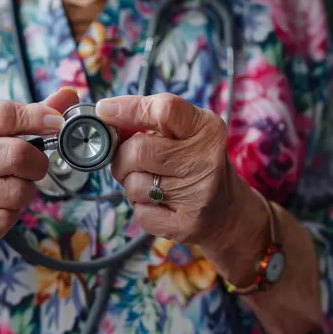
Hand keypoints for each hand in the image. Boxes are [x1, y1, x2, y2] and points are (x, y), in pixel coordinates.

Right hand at [0, 88, 79, 250]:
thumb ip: (32, 114)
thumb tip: (69, 94)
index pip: (5, 114)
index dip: (38, 118)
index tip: (58, 124)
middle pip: (18, 155)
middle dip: (37, 164)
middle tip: (33, 167)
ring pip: (17, 191)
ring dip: (25, 192)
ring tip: (12, 189)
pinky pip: (6, 219)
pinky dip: (12, 216)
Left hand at [96, 93, 265, 251]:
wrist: (227, 213)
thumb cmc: (195, 164)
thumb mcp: (186, 134)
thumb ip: (150, 120)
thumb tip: (107, 114)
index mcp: (207, 130)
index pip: (164, 110)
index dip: (128, 108)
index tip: (105, 110)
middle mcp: (206, 160)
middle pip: (138, 151)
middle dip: (122, 156)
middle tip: (129, 161)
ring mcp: (197, 195)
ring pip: (133, 184)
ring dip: (131, 184)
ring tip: (151, 183)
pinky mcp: (186, 224)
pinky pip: (139, 212)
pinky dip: (141, 208)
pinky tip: (159, 204)